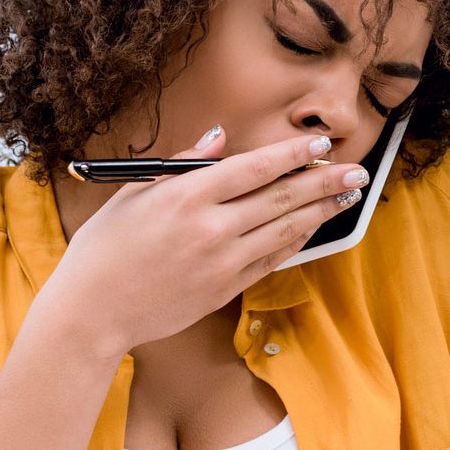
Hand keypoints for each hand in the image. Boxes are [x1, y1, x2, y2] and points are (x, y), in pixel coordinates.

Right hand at [27, 127, 368, 357]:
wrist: (92, 313)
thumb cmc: (105, 249)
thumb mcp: (134, 192)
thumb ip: (184, 163)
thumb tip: (219, 135)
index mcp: (185, 196)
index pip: (254, 167)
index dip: (293, 154)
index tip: (321, 143)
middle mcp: (210, 228)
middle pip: (280, 198)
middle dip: (324, 182)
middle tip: (357, 171)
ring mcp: (221, 263)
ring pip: (284, 230)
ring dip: (321, 212)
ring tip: (348, 197)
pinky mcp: (224, 290)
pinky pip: (271, 260)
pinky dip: (296, 242)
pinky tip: (314, 228)